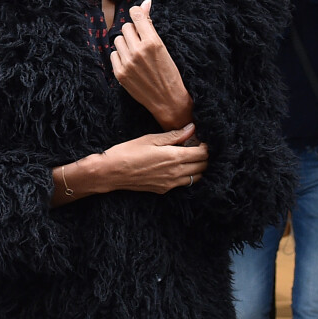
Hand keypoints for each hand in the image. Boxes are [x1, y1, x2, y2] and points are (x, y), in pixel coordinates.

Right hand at [51, 123, 207, 204]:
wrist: (111, 172)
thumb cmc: (128, 152)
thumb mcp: (151, 138)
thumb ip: (174, 135)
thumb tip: (192, 128)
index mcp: (174, 157)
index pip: (202, 154)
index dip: (205, 147)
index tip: (201, 140)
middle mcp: (175, 172)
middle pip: (202, 166)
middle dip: (204, 157)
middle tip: (197, 148)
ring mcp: (170, 184)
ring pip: (195, 178)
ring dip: (197, 168)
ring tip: (189, 158)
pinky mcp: (164, 190)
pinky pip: (183, 184)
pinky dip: (187, 176)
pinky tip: (178, 167)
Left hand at [110, 0, 192, 128]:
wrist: (168, 100)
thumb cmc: (169, 73)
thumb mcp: (164, 47)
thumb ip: (150, 25)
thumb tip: (145, 2)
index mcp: (152, 42)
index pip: (136, 15)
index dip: (136, 13)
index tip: (138, 16)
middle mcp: (138, 51)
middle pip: (125, 27)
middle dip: (132, 32)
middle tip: (141, 43)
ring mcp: (127, 63)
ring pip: (118, 40)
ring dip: (125, 44)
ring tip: (136, 54)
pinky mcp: (119, 73)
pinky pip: (113, 54)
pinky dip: (120, 57)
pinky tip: (131, 64)